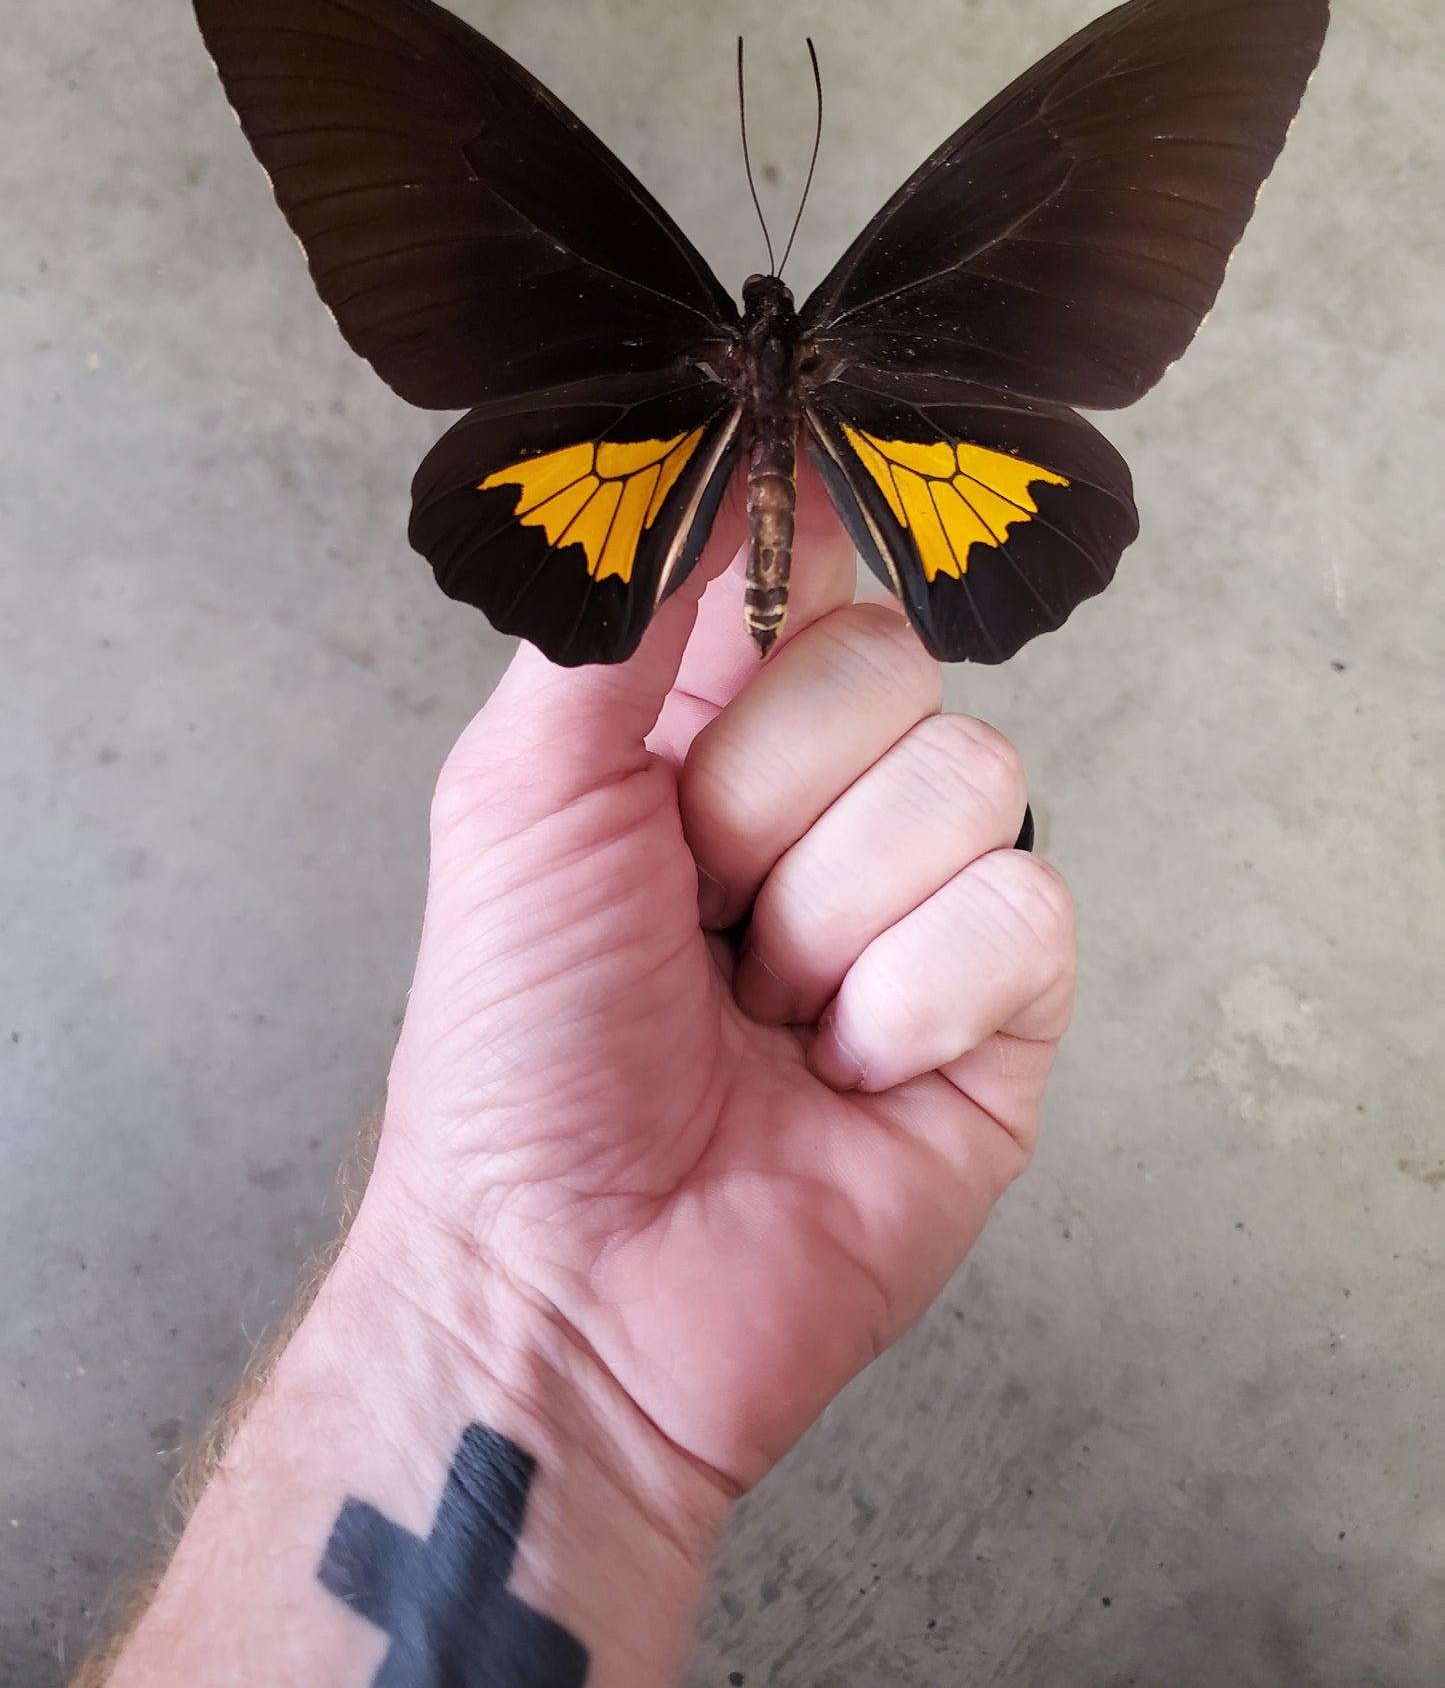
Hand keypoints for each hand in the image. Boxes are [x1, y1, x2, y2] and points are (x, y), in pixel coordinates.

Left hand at [366, 472, 1075, 1492]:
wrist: (569, 1280)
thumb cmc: (518, 1048)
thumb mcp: (519, 796)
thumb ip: (611, 624)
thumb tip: (696, 462)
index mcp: (715, 736)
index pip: (810, 571)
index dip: (796, 546)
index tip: (778, 515)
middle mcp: (834, 803)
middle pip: (894, 667)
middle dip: (763, 801)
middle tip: (694, 910)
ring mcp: (927, 903)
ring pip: (968, 782)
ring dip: (825, 919)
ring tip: (757, 1012)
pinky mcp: (1005, 1010)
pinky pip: (1018, 914)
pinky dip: (907, 1001)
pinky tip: (841, 1071)